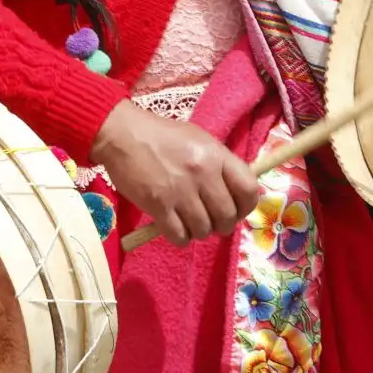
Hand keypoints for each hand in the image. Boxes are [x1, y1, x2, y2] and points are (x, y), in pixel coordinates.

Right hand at [93, 102, 259, 246]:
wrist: (123, 134)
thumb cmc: (162, 136)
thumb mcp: (199, 140)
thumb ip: (219, 165)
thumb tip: (234, 193)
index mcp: (216, 155)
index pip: (249, 190)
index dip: (246, 206)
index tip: (236, 209)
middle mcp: (202, 174)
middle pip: (227, 217)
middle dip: (221, 224)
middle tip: (210, 219)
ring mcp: (180, 191)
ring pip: (204, 230)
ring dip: (198, 230)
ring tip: (188, 220)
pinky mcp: (158, 206)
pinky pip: (180, 236)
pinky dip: (180, 237)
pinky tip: (175, 227)